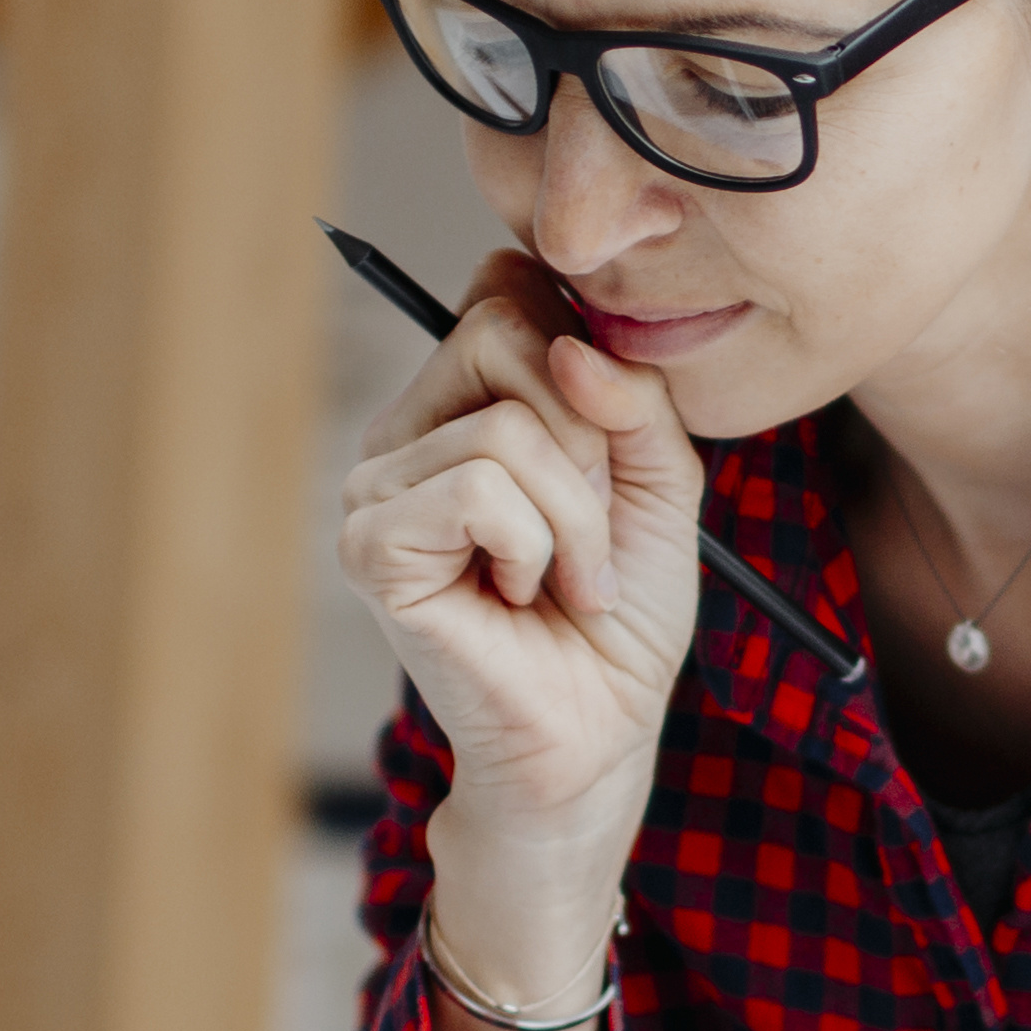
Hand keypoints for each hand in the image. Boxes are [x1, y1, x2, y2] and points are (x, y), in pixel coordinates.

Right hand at [337, 255, 704, 928]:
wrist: (596, 738)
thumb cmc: (617, 619)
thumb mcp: (658, 482)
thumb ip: (632, 398)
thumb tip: (572, 346)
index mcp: (457, 407)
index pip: (502, 292)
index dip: (583, 356)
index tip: (610, 454)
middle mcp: (404, 438)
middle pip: (503, 335)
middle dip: (589, 438)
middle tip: (594, 531)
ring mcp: (375, 491)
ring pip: (503, 424)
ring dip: (576, 514)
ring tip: (572, 580)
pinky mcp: (372, 548)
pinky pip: (480, 490)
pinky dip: (536, 546)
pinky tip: (526, 598)